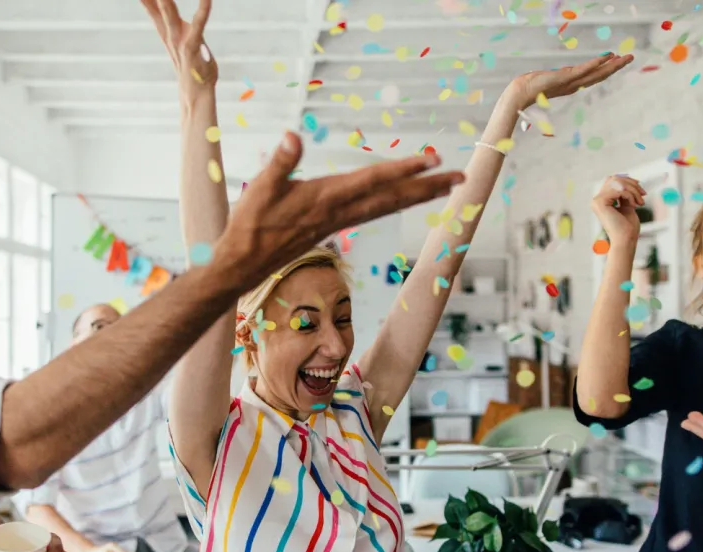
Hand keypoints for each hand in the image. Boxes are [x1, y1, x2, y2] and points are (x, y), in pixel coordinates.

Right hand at [141, 0, 216, 96]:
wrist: (197, 93)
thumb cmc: (193, 69)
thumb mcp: (183, 46)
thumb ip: (180, 31)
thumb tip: (176, 22)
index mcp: (167, 34)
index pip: (153, 10)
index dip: (146, 0)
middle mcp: (171, 36)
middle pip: (158, 10)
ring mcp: (180, 41)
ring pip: (169, 15)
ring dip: (165, 1)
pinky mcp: (193, 46)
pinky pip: (199, 24)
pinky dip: (203, 9)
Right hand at [212, 133, 463, 286]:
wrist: (242, 265)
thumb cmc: (249, 226)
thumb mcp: (260, 188)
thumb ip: (280, 162)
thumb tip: (292, 137)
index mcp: (326, 198)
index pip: (372, 180)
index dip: (403, 169)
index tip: (432, 160)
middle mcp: (339, 211)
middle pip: (392, 197)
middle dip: (427, 186)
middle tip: (460, 177)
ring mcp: (338, 221)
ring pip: (387, 206)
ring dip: (418, 196)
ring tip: (446, 186)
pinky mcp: (332, 227)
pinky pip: (373, 213)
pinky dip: (395, 203)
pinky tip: (405, 200)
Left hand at [505, 53, 633, 110]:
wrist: (520, 94)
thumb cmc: (529, 89)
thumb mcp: (547, 83)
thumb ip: (555, 81)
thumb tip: (559, 81)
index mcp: (571, 85)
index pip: (593, 76)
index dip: (607, 69)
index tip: (618, 61)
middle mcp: (574, 85)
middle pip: (600, 75)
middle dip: (616, 66)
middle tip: (631, 57)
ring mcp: (571, 82)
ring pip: (596, 73)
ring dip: (612, 65)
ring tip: (625, 57)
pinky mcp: (565, 78)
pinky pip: (584, 70)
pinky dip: (596, 63)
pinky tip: (607, 57)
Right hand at [591, 175, 643, 244]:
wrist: (626, 240)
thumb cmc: (627, 227)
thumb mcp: (627, 205)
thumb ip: (625, 194)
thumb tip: (628, 180)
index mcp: (602, 201)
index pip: (612, 181)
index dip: (627, 180)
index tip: (640, 188)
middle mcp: (596, 200)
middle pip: (614, 179)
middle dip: (632, 184)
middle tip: (643, 194)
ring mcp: (597, 201)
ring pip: (617, 183)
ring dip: (633, 190)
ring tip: (640, 201)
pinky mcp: (600, 202)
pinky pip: (619, 190)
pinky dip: (630, 195)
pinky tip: (634, 205)